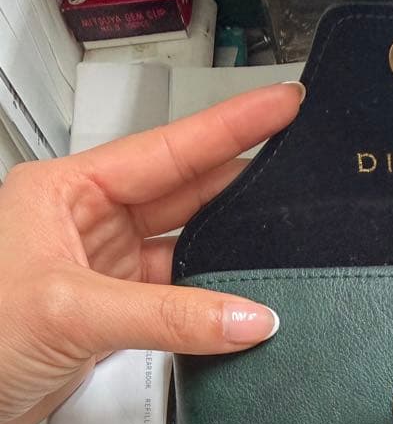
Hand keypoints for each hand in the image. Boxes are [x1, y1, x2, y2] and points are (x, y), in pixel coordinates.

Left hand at [0, 82, 303, 423]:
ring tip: (275, 246)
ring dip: (225, 256)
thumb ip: (170, 316)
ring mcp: (103, 269)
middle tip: (294, 168)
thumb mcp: (74, 311)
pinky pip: (177, 299)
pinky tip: (235, 303)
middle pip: (183, 192)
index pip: (166, 148)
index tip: (280, 107)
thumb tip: (245, 317)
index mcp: (66, 190)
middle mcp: (87, 222)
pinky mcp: (113, 314)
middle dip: (238, 184)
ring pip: (184, 250)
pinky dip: (209, 306)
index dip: (230, 126)